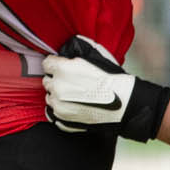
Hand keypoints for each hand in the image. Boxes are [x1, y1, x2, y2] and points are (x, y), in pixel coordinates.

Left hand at [41, 35, 169, 139]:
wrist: (123, 103)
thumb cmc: (112, 79)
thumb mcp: (95, 55)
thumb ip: (76, 50)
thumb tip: (67, 49)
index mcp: (62, 69)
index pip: (46, 63)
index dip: (56, 64)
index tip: (63, 66)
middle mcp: (57, 88)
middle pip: (47, 80)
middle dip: (56, 79)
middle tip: (72, 81)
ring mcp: (59, 106)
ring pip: (50, 97)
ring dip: (58, 94)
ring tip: (75, 94)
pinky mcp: (63, 120)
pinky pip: (54, 112)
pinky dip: (62, 109)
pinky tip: (74, 105)